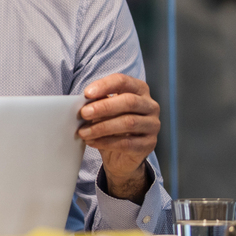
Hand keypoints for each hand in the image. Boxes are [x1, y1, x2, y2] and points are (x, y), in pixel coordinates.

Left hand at [79, 74, 161, 201]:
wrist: (122, 155)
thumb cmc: (112, 124)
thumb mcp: (104, 110)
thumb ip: (98, 103)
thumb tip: (83, 103)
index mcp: (139, 90)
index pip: (123, 81)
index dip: (104, 86)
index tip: (86, 93)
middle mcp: (150, 105)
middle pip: (129, 101)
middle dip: (103, 107)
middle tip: (83, 113)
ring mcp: (152, 125)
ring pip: (128, 122)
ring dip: (101, 127)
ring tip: (83, 132)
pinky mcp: (149, 144)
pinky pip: (127, 142)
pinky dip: (106, 142)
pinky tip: (92, 142)